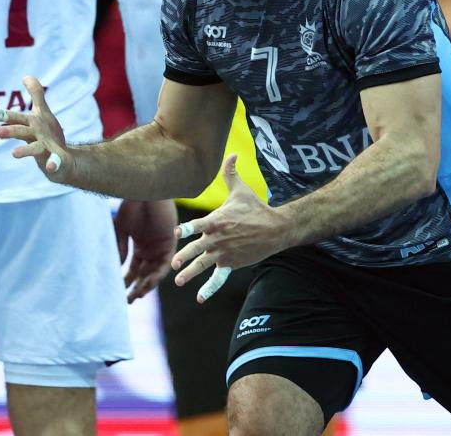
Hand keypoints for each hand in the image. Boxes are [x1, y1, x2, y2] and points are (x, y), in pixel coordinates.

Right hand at [0, 76, 72, 179]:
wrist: (62, 162)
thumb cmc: (47, 136)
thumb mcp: (42, 113)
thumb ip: (36, 94)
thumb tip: (27, 76)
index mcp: (30, 126)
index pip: (16, 118)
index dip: (4, 115)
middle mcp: (34, 138)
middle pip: (21, 132)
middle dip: (10, 131)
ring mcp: (45, 150)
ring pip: (34, 149)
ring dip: (25, 151)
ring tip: (14, 154)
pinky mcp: (57, 160)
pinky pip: (55, 162)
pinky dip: (53, 164)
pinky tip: (51, 167)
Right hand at [114, 199, 177, 301]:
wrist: (145, 189)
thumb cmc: (131, 204)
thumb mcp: (120, 229)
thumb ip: (119, 248)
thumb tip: (114, 268)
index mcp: (139, 245)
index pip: (133, 269)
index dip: (126, 282)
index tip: (118, 293)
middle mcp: (151, 249)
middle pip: (144, 274)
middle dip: (136, 288)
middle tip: (127, 301)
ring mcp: (161, 247)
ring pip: (154, 272)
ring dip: (146, 285)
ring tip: (136, 296)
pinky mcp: (170, 243)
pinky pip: (164, 264)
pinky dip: (157, 275)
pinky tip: (147, 283)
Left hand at [172, 154, 287, 302]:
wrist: (276, 229)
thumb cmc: (256, 207)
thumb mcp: (241, 190)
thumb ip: (231, 173)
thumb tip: (232, 152)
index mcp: (218, 220)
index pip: (199, 225)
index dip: (188, 229)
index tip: (178, 233)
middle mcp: (219, 238)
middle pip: (198, 248)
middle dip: (185, 256)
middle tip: (174, 263)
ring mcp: (225, 253)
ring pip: (204, 265)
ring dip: (191, 273)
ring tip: (179, 280)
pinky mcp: (231, 264)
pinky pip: (218, 279)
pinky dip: (209, 289)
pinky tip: (200, 298)